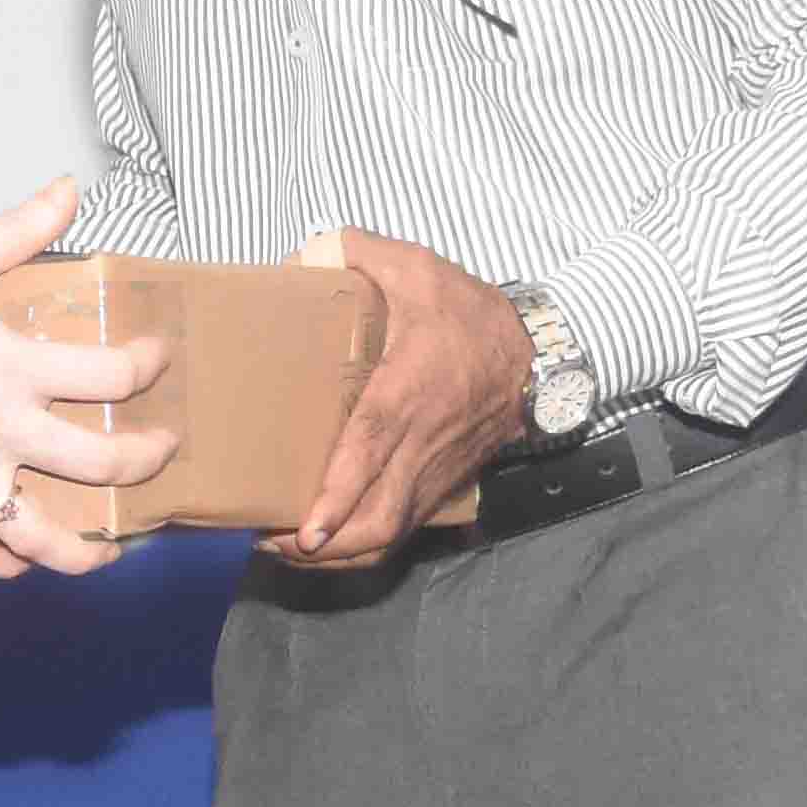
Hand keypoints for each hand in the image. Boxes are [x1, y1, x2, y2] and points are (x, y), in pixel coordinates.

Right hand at [0, 182, 181, 580]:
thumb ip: (19, 227)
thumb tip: (69, 189)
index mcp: (10, 367)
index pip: (110, 375)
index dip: (147, 365)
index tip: (156, 357)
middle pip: (101, 464)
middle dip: (145, 460)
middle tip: (162, 449)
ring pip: (41, 538)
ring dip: (86, 552)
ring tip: (111, 549)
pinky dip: (1, 565)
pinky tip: (19, 558)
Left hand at [270, 226, 523, 565]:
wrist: (536, 357)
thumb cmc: (468, 313)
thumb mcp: (416, 266)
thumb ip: (354, 250)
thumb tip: (298, 256)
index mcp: (410, 390)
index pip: (372, 448)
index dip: (339, 493)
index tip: (306, 527)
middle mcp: (422, 443)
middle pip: (378, 515)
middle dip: (327, 546)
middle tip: (271, 543)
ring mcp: (433, 471)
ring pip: (390, 532)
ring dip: (340, 555)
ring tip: (286, 552)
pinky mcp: (440, 485)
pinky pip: (401, 530)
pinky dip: (363, 549)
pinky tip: (327, 547)